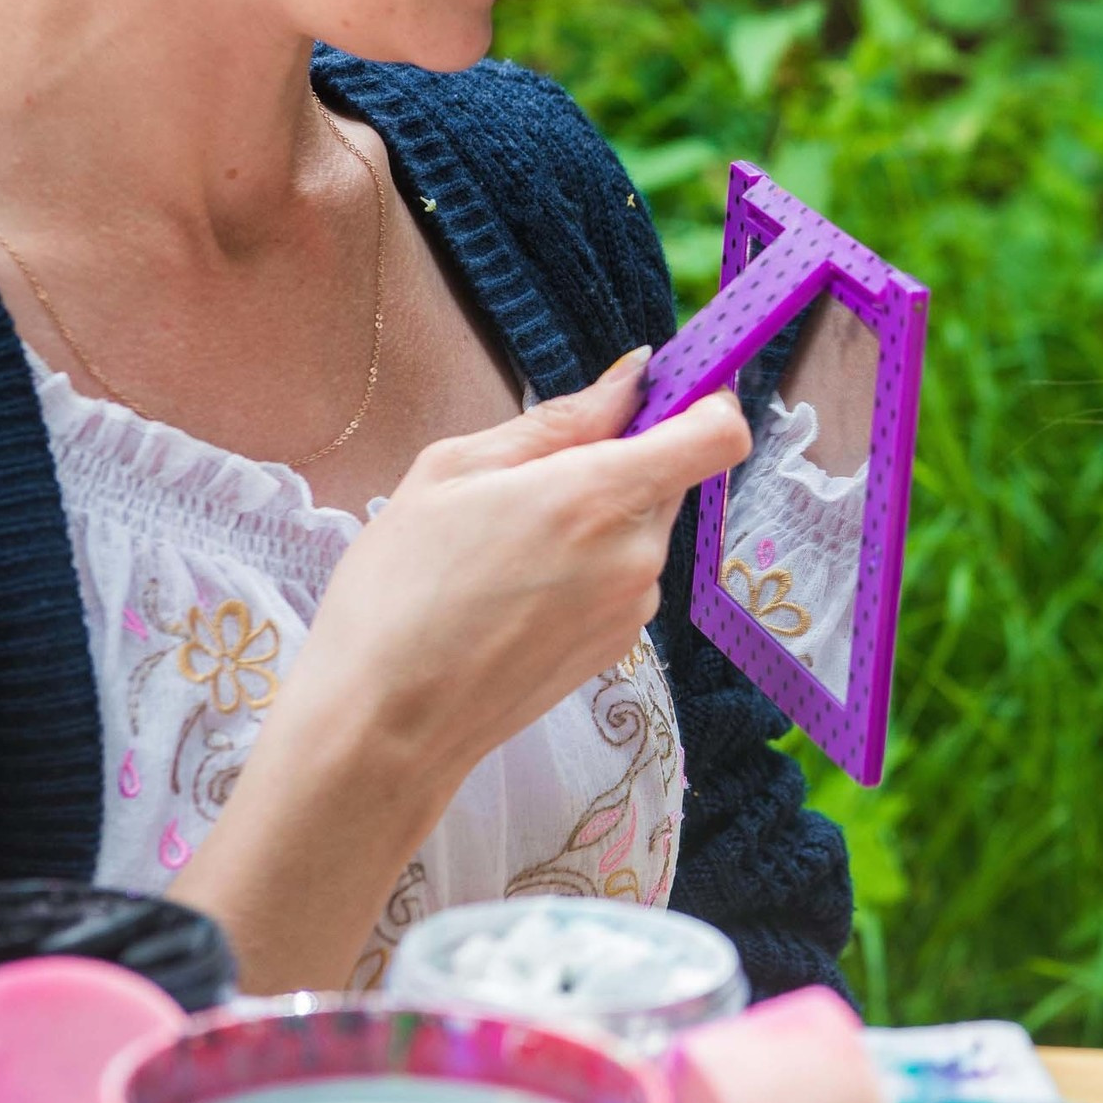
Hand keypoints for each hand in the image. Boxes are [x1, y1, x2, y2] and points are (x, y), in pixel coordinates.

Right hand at [288, 345, 750, 784]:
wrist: (384, 727)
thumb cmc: (398, 588)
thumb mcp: (454, 471)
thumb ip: (560, 419)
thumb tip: (634, 376)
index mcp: (600, 497)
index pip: (718, 434)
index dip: (705, 399)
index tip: (665, 388)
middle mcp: (638, 553)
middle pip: (672, 475)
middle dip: (621, 458)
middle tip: (532, 476)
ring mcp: (635, 606)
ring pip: (643, 526)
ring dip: (599, 515)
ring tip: (507, 543)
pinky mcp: (621, 645)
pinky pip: (624, 575)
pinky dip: (588, 564)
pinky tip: (516, 588)